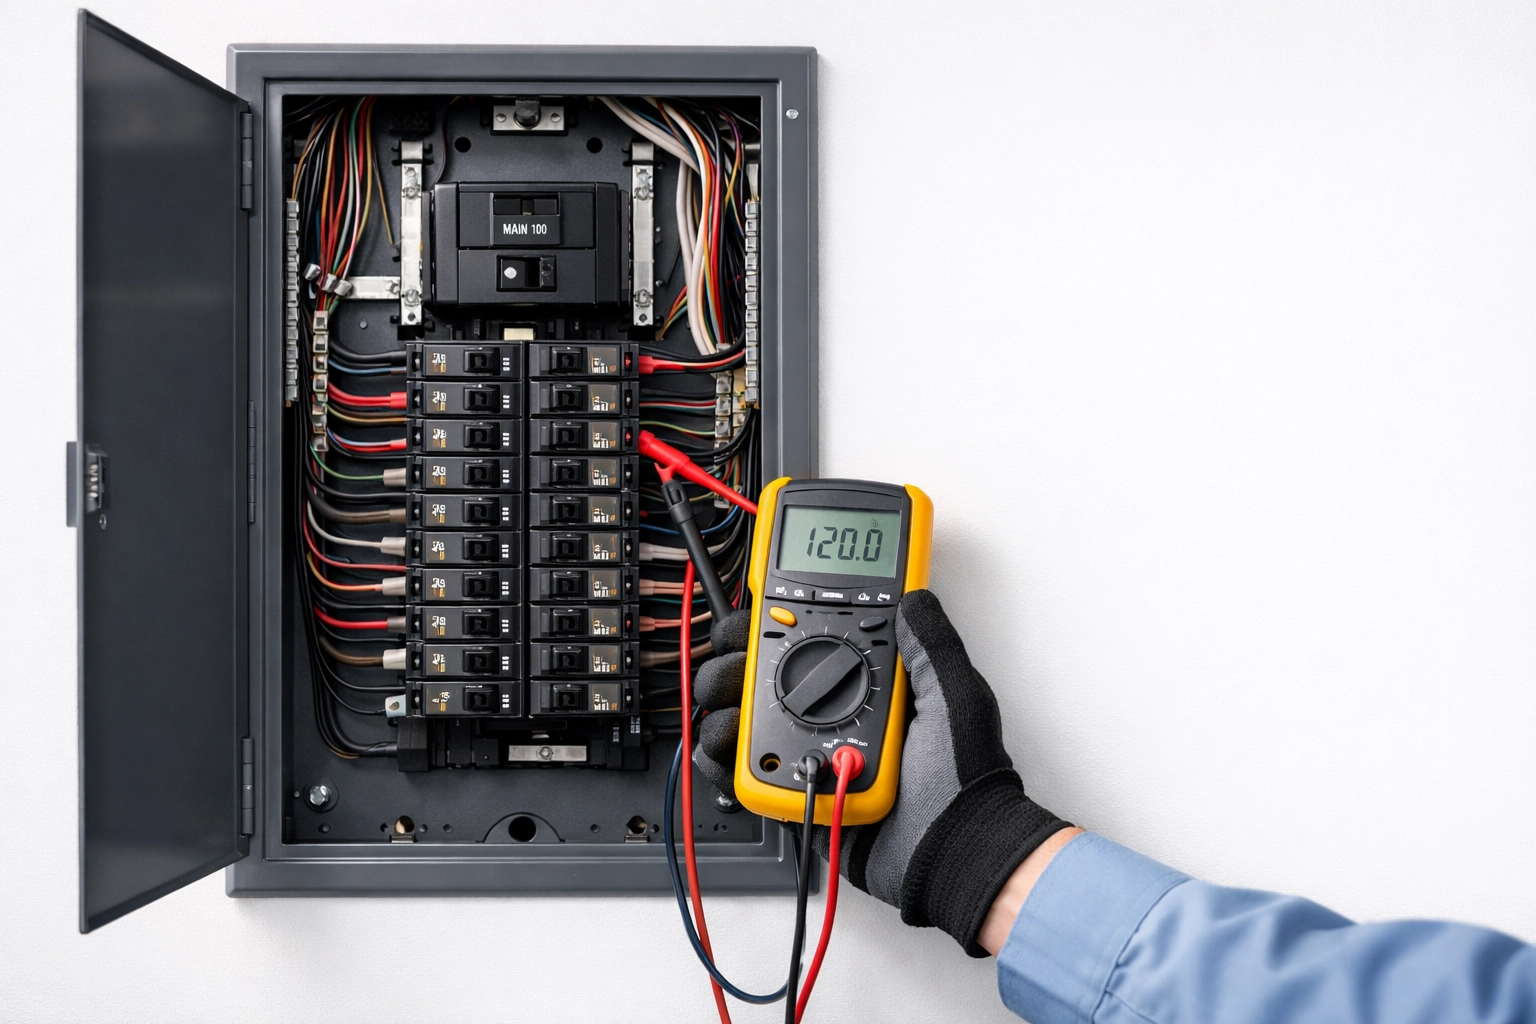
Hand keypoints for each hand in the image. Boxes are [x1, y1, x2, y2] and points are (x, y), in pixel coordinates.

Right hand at [690, 589, 1071, 955]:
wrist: (956, 852)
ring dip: (723, 711)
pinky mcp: (797, 796)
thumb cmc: (965, 781)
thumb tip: (914, 596)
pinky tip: (718, 751)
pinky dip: (721, 762)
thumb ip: (933, 646)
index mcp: (867, 686)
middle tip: (730, 672)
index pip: (809, 642)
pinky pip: (748, 775)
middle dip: (732, 668)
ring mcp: (811, 755)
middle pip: (762, 680)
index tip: (748, 621)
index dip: (772, 626)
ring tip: (727, 715)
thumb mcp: (955, 698)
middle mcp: (834, 716)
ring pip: (746, 723)